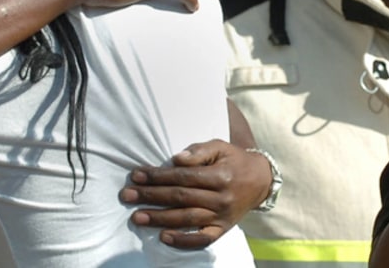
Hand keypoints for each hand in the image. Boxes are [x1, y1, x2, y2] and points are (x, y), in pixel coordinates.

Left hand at [120, 140, 272, 248]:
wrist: (261, 181)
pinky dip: (183, 240)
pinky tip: (163, 237)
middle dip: (151, 196)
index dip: (158, 176)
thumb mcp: (221, 147)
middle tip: (127, 195)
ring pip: (186, 218)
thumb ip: (199, 151)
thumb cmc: (234, 161)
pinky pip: (202, 239)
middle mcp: (221, 198)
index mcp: (220, 176)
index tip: (136, 175)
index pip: (183, 177)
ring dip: (159, 218)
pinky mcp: (222, 229)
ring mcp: (221, 216)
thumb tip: (176, 159)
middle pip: (180, 197)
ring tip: (137, 216)